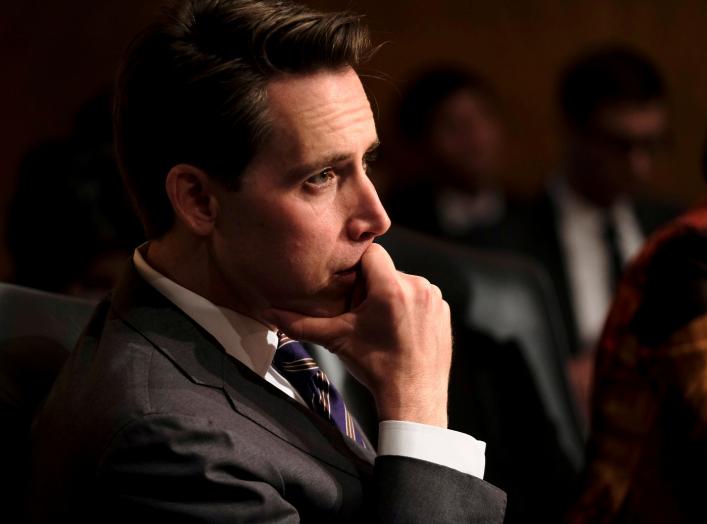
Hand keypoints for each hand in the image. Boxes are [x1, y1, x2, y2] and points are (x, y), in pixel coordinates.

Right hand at [263, 243, 451, 426]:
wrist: (413, 397)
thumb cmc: (375, 368)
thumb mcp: (336, 340)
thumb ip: (301, 324)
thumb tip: (270, 314)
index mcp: (391, 289)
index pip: (371, 253)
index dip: (358, 268)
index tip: (352, 289)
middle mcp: (418, 287)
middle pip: (386, 270)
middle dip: (373, 286)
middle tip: (363, 314)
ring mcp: (434, 299)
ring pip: (404, 282)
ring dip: (391, 295)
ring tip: (383, 324)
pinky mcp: (444, 311)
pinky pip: (421, 297)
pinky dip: (410, 307)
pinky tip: (401, 330)